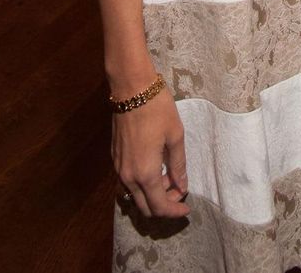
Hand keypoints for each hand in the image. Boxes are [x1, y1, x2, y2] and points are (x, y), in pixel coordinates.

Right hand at [113, 88, 188, 218]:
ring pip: (135, 196)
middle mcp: (128, 176)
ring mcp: (118, 168)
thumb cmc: (157, 109)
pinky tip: (154, 169)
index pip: (159, 206)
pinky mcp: (114, 158)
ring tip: (169, 178)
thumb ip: (178, 165)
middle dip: (164, 206)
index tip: (186, 208)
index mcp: (145, 173)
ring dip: (152, 195)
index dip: (174, 211)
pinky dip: (142, 184)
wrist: (131, 88)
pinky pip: (127, 182)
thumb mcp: (175, 135)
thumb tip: (181, 186)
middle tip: (179, 192)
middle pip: (145, 207)